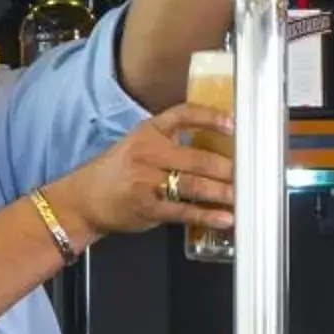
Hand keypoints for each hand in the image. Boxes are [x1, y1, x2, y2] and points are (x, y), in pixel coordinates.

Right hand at [47, 106, 236, 243]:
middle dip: (227, 168)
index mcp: (149, 131)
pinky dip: (207, 215)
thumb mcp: (140, 145)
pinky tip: (224, 218)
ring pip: (194, 185)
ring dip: (222, 192)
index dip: (210, 117)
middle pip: (197, 157)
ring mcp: (147, 181)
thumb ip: (173, 144)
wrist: (84, 199)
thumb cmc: (118, 172)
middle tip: (248, 173)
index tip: (233, 123)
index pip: (183, 115)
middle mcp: (148, 153)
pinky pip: (184, 211)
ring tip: (241, 195)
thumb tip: (217, 150)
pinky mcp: (148, 207)